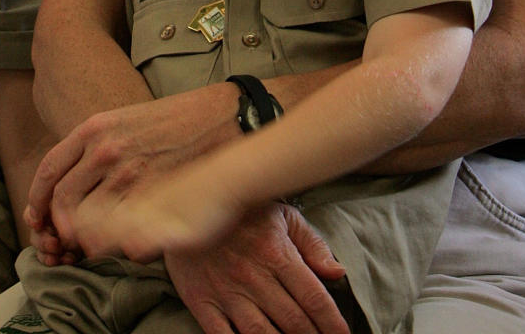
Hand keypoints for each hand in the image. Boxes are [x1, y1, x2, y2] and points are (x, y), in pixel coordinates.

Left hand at [25, 88, 235, 250]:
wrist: (220, 119)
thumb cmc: (175, 120)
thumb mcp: (125, 119)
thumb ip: (97, 146)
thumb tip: (77, 178)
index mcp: (94, 128)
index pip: (49, 169)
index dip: (39, 199)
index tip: (39, 216)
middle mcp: (104, 149)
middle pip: (62, 200)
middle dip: (57, 226)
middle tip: (63, 240)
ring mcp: (127, 173)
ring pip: (85, 221)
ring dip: (83, 239)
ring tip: (89, 246)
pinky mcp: (151, 195)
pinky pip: (118, 231)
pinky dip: (114, 244)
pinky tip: (120, 244)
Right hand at [165, 202, 350, 333]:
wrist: (187, 202)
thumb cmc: (243, 211)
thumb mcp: (282, 216)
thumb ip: (312, 244)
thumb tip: (338, 273)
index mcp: (276, 253)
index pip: (314, 298)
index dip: (333, 323)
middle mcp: (253, 276)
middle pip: (293, 322)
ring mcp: (226, 291)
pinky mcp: (201, 301)